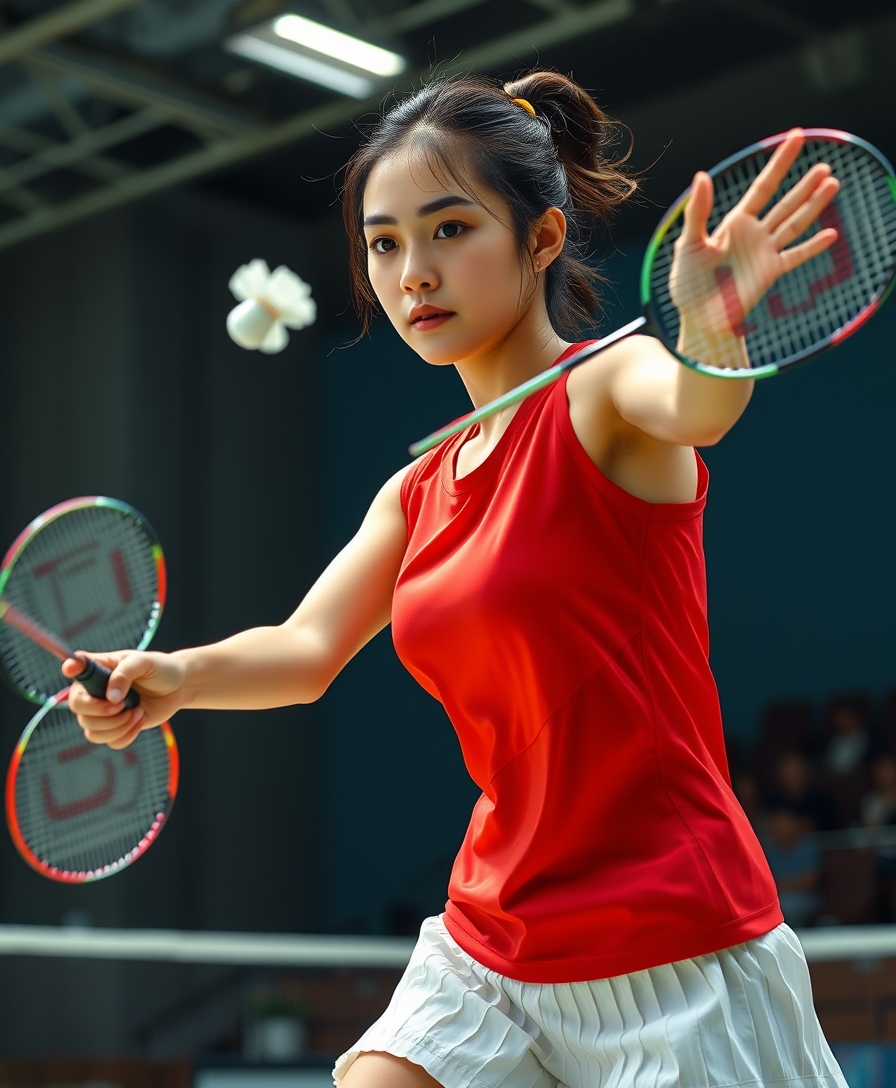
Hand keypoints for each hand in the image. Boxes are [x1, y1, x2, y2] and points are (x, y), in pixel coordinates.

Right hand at [62, 649, 185, 748]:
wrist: (179, 687)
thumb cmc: (160, 669)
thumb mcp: (144, 663)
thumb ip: (125, 674)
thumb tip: (110, 698)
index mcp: (99, 669)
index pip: (75, 669)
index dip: (70, 669)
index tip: (70, 669)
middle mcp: (95, 692)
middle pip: (77, 708)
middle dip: (101, 712)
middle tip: (124, 705)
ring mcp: (103, 712)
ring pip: (91, 731)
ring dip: (117, 726)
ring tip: (137, 712)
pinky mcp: (116, 728)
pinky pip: (109, 742)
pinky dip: (126, 735)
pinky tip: (139, 721)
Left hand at [670, 129, 840, 343]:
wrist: (698, 319)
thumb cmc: (687, 283)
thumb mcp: (688, 244)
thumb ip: (697, 212)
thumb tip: (701, 175)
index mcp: (735, 223)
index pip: (762, 187)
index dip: (780, 163)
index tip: (797, 137)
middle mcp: (754, 234)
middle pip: (785, 203)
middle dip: (804, 185)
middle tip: (824, 166)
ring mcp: (765, 253)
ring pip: (794, 224)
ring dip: (813, 206)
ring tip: (832, 184)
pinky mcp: (770, 274)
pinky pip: (795, 257)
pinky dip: (812, 247)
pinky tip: (831, 234)